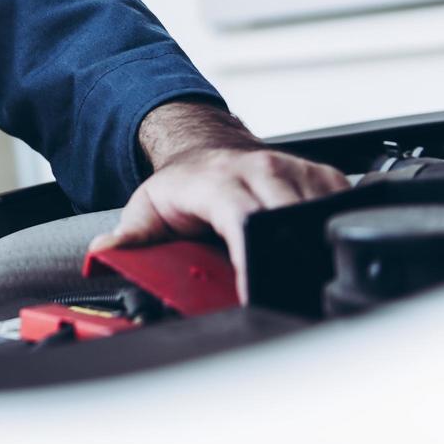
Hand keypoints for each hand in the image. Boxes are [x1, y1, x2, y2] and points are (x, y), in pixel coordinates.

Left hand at [87, 101, 347, 298]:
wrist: (201, 148)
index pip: (244, 219)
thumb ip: (129, 237)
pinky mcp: (321, 175)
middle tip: (284, 295)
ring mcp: (294, 170)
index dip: (253, 259)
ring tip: (300, 273)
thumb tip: (102, 254)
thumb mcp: (147, 208)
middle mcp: (261, 171)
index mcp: (219, 182)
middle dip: (290, 259)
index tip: (255, 292)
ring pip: (320, 213)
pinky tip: (319, 244)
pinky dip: (335, 227)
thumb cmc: (180, 185)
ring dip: (314, 244)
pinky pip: (342, 203)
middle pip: (289, 218)